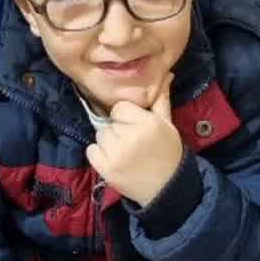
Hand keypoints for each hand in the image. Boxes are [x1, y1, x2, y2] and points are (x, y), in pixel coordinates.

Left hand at [84, 76, 184, 207]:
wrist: (166, 188)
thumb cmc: (167, 153)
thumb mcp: (168, 124)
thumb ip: (161, 99)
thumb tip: (166, 72)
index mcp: (146, 123)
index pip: (119, 107)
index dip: (126, 117)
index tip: (136, 128)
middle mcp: (130, 136)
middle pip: (109, 122)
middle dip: (118, 130)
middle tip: (132, 143)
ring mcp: (115, 153)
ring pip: (100, 135)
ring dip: (109, 143)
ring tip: (125, 153)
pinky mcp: (105, 168)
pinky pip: (91, 150)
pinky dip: (99, 155)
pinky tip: (115, 161)